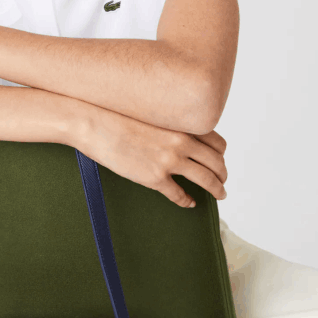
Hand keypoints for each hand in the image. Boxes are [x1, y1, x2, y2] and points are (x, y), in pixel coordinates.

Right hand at [77, 108, 227, 208]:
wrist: (95, 124)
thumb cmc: (117, 116)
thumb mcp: (153, 115)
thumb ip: (170, 126)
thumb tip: (178, 137)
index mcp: (182, 125)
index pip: (217, 143)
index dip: (221, 156)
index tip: (219, 162)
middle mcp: (182, 142)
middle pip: (217, 163)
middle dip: (222, 175)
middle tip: (222, 182)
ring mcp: (169, 161)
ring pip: (206, 180)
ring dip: (216, 189)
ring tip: (218, 194)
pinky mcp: (155, 178)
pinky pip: (179, 194)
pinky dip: (187, 201)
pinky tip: (189, 202)